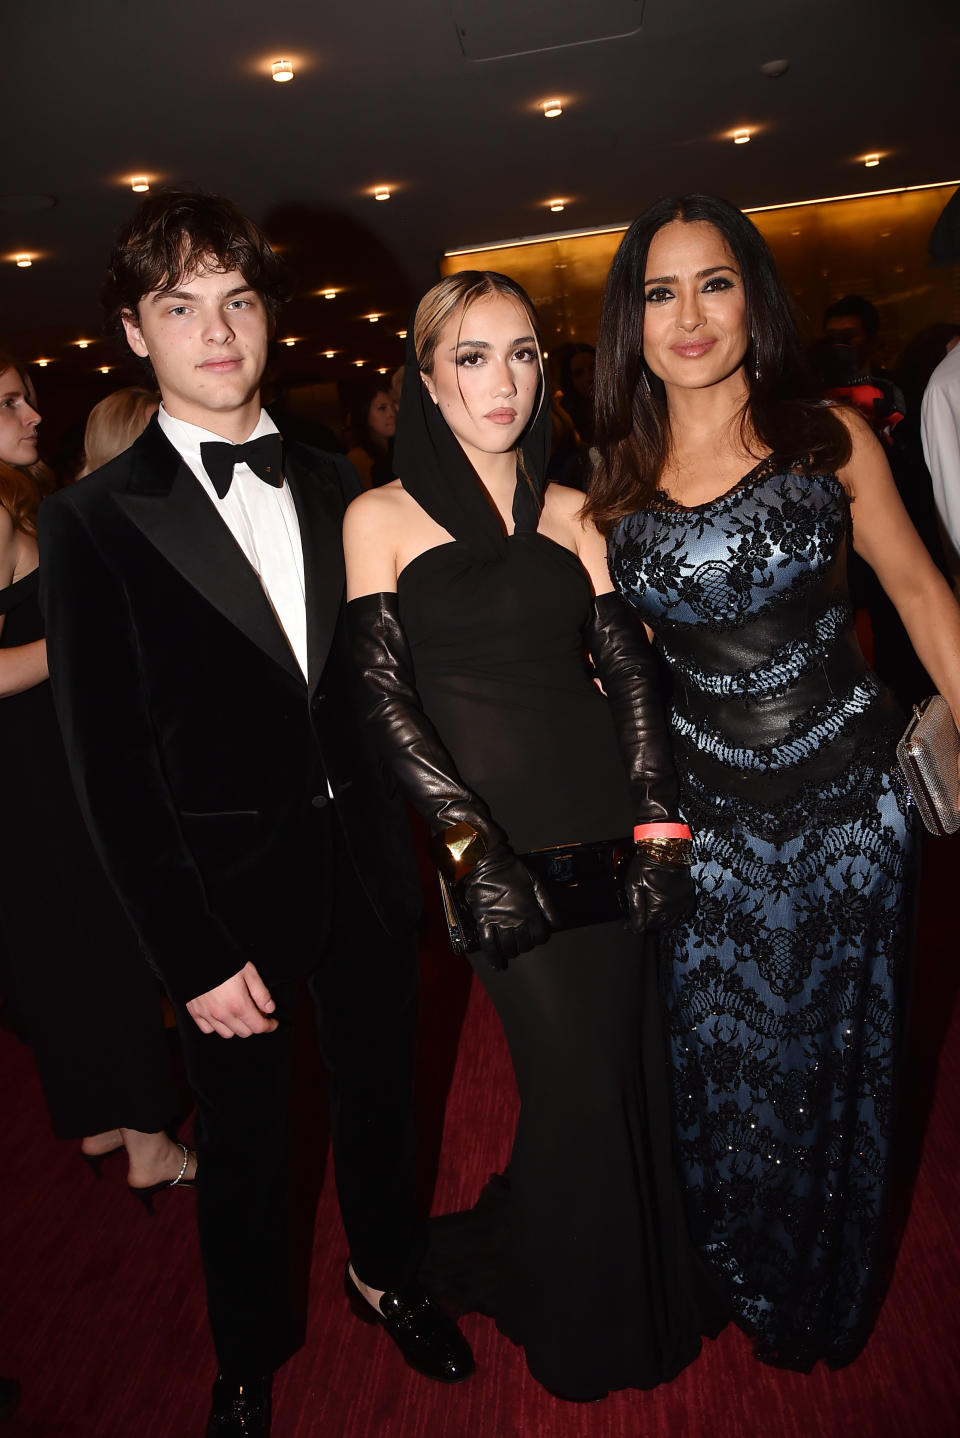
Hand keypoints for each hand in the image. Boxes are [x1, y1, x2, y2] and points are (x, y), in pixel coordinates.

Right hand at [186, 961, 277, 1037]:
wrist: (197, 956)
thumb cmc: (224, 961)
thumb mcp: (249, 972)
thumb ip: (261, 993)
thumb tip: (269, 1009)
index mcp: (238, 1005)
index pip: (258, 1026)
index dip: (269, 1026)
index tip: (273, 1023)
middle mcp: (223, 1014)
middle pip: (244, 1032)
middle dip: (254, 1025)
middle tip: (257, 1014)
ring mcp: (207, 1015)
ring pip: (227, 1034)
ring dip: (236, 1027)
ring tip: (239, 1014)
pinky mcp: (195, 1012)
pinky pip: (208, 1029)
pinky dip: (216, 1026)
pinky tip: (221, 1015)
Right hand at [460, 846, 559, 968]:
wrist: (486, 862)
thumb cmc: (512, 870)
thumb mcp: (536, 882)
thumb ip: (547, 904)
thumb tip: (557, 924)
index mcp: (529, 910)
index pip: (539, 936)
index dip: (540, 938)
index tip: (537, 935)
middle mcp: (515, 920)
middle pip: (524, 944)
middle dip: (525, 945)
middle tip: (523, 941)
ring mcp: (498, 922)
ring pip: (508, 947)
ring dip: (512, 952)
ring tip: (512, 950)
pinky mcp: (483, 921)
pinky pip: (488, 944)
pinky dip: (493, 957)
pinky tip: (498, 965)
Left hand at [624, 856, 694, 933]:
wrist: (665, 850)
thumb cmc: (647, 864)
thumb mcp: (633, 885)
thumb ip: (635, 909)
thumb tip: (635, 927)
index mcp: (658, 907)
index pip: (647, 926)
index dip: (637, 925)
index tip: (629, 924)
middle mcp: (672, 908)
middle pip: (660, 925)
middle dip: (649, 923)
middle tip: (639, 917)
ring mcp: (682, 903)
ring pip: (672, 922)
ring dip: (662, 921)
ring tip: (652, 914)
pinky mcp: (688, 896)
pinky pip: (686, 914)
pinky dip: (678, 917)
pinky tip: (669, 913)